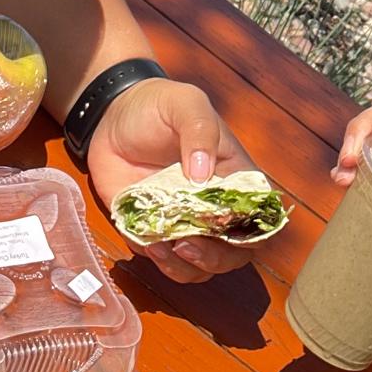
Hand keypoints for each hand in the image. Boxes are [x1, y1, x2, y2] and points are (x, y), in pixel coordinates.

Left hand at [87, 76, 260, 282]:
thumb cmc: (159, 105)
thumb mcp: (185, 104)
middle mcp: (213, 207)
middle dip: (214, 259)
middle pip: (233, 253)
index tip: (223, 230)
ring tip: (162, 247)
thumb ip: (199, 131)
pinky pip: (163, 261)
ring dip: (185, 267)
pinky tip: (147, 244)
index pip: (259, 219)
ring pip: (200, 267)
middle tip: (187, 247)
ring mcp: (183, 222)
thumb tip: (203, 174)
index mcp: (234, 177)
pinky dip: (159, 262)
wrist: (112, 114)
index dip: (249, 235)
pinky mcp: (152, 230)